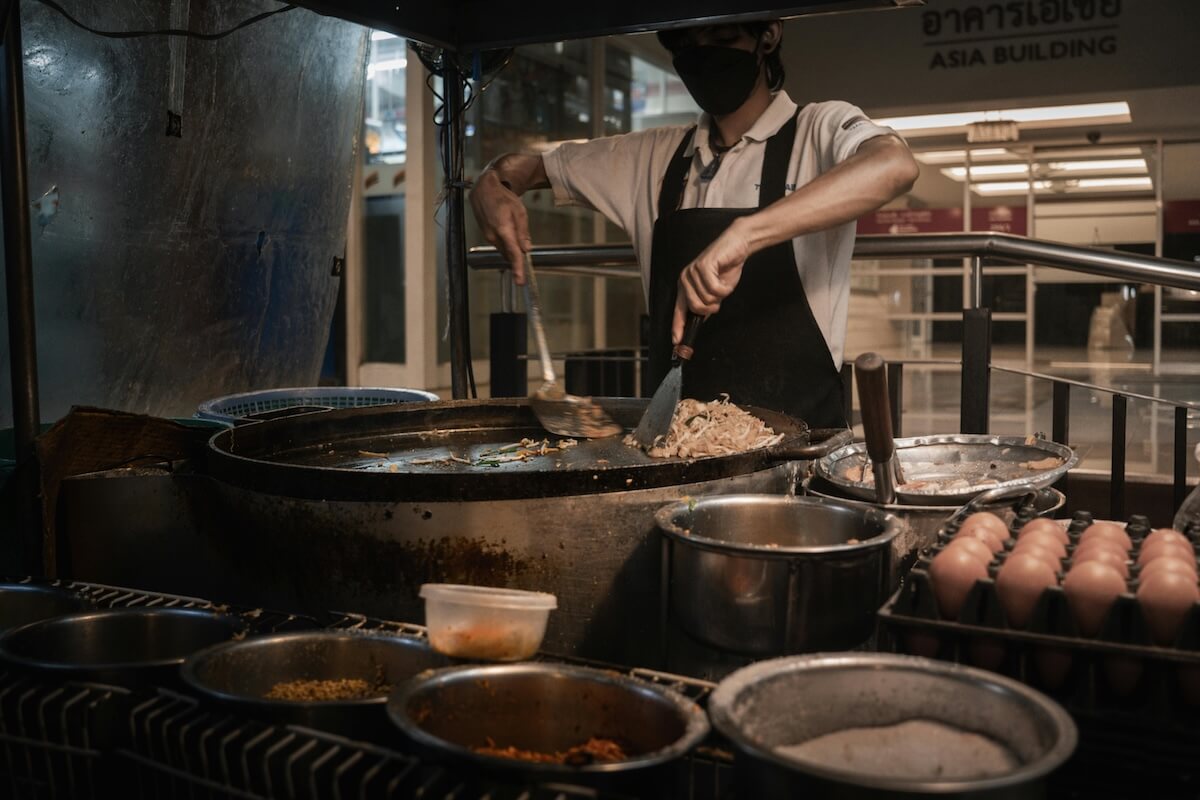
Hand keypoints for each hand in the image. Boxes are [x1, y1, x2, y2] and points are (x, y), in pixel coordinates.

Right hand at [469, 170, 531, 282]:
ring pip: (504, 250)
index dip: (518, 268)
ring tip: (516, 235)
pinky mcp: (486, 235)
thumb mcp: (519, 212)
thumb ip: (523, 232)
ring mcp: (488, 236)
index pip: (513, 253)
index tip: (520, 281)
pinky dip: (506, 244)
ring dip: (511, 250)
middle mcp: (493, 236)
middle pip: (508, 255)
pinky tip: (509, 233)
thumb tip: (526, 249)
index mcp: (503, 229)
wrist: (484, 189)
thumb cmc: (503, 197)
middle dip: (517, 259)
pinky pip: (499, 245)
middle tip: (525, 258)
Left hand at [671, 223, 751, 343]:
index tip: (677, 341)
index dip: (678, 327)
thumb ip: (706, 302)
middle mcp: (685, 279)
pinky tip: (724, 277)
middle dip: (712, 306)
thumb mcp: (715, 290)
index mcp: (685, 286)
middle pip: (696, 308)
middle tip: (718, 296)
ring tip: (721, 282)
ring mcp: (692, 272)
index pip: (679, 311)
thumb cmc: (726, 267)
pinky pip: (715, 290)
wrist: (736, 246)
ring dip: (720, 295)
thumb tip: (702, 318)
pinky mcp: (702, 267)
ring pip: (706, 299)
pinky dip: (725, 288)